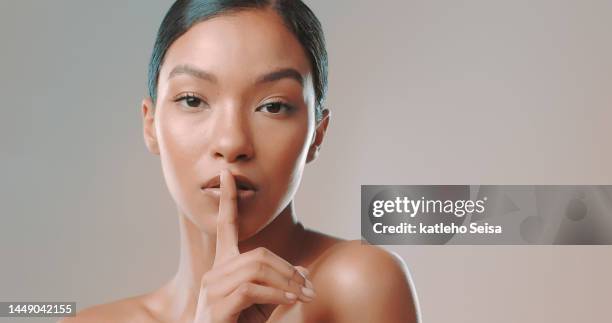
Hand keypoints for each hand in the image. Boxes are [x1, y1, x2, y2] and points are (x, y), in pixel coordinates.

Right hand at [193, 169, 314, 322]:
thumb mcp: (265, 302)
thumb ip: (280, 284)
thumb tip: (303, 271)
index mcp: (223, 265)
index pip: (225, 225)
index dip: (228, 199)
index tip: (227, 174)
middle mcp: (215, 271)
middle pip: (258, 254)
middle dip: (287, 270)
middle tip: (308, 288)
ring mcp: (212, 287)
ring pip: (257, 269)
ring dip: (286, 283)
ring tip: (302, 296)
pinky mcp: (217, 304)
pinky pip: (252, 289)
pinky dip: (276, 294)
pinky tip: (289, 301)